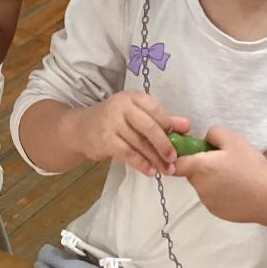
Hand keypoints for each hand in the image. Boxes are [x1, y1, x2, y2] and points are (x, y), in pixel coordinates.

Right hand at [69, 92, 188, 176]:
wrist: (80, 129)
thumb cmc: (113, 122)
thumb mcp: (135, 116)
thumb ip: (160, 120)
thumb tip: (187, 126)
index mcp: (133, 97)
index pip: (156, 110)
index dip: (170, 126)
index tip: (181, 140)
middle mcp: (121, 105)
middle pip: (149, 126)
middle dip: (164, 145)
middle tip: (174, 159)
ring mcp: (111, 122)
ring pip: (139, 142)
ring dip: (155, 158)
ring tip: (165, 170)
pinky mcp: (105, 138)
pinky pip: (128, 153)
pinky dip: (141, 164)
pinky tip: (150, 171)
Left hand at [172, 126, 266, 223]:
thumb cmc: (251, 167)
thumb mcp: (233, 139)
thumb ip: (213, 134)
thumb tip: (205, 140)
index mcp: (199, 167)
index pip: (174, 163)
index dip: (180, 156)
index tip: (193, 150)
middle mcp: (198, 186)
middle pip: (191, 173)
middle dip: (202, 165)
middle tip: (224, 160)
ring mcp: (207, 202)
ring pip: (203, 185)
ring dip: (211, 179)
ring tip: (235, 175)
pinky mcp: (217, 212)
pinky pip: (213, 197)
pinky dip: (220, 192)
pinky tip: (238, 188)